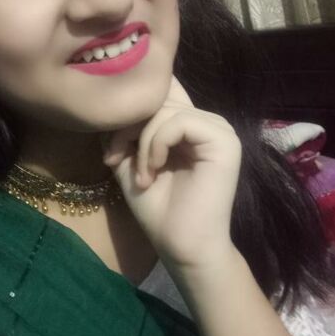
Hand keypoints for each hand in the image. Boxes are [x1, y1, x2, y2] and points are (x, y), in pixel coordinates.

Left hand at [101, 75, 241, 270]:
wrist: (181, 246)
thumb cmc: (158, 209)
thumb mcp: (130, 160)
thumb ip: (124, 129)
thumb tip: (109, 103)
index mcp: (188, 123)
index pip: (159, 89)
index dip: (131, 108)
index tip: (113, 147)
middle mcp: (206, 120)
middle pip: (158, 95)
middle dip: (128, 125)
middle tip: (115, 159)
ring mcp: (218, 129)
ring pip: (166, 108)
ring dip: (141, 141)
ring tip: (140, 174)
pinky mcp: (224, 141)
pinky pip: (180, 121)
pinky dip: (157, 143)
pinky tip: (153, 170)